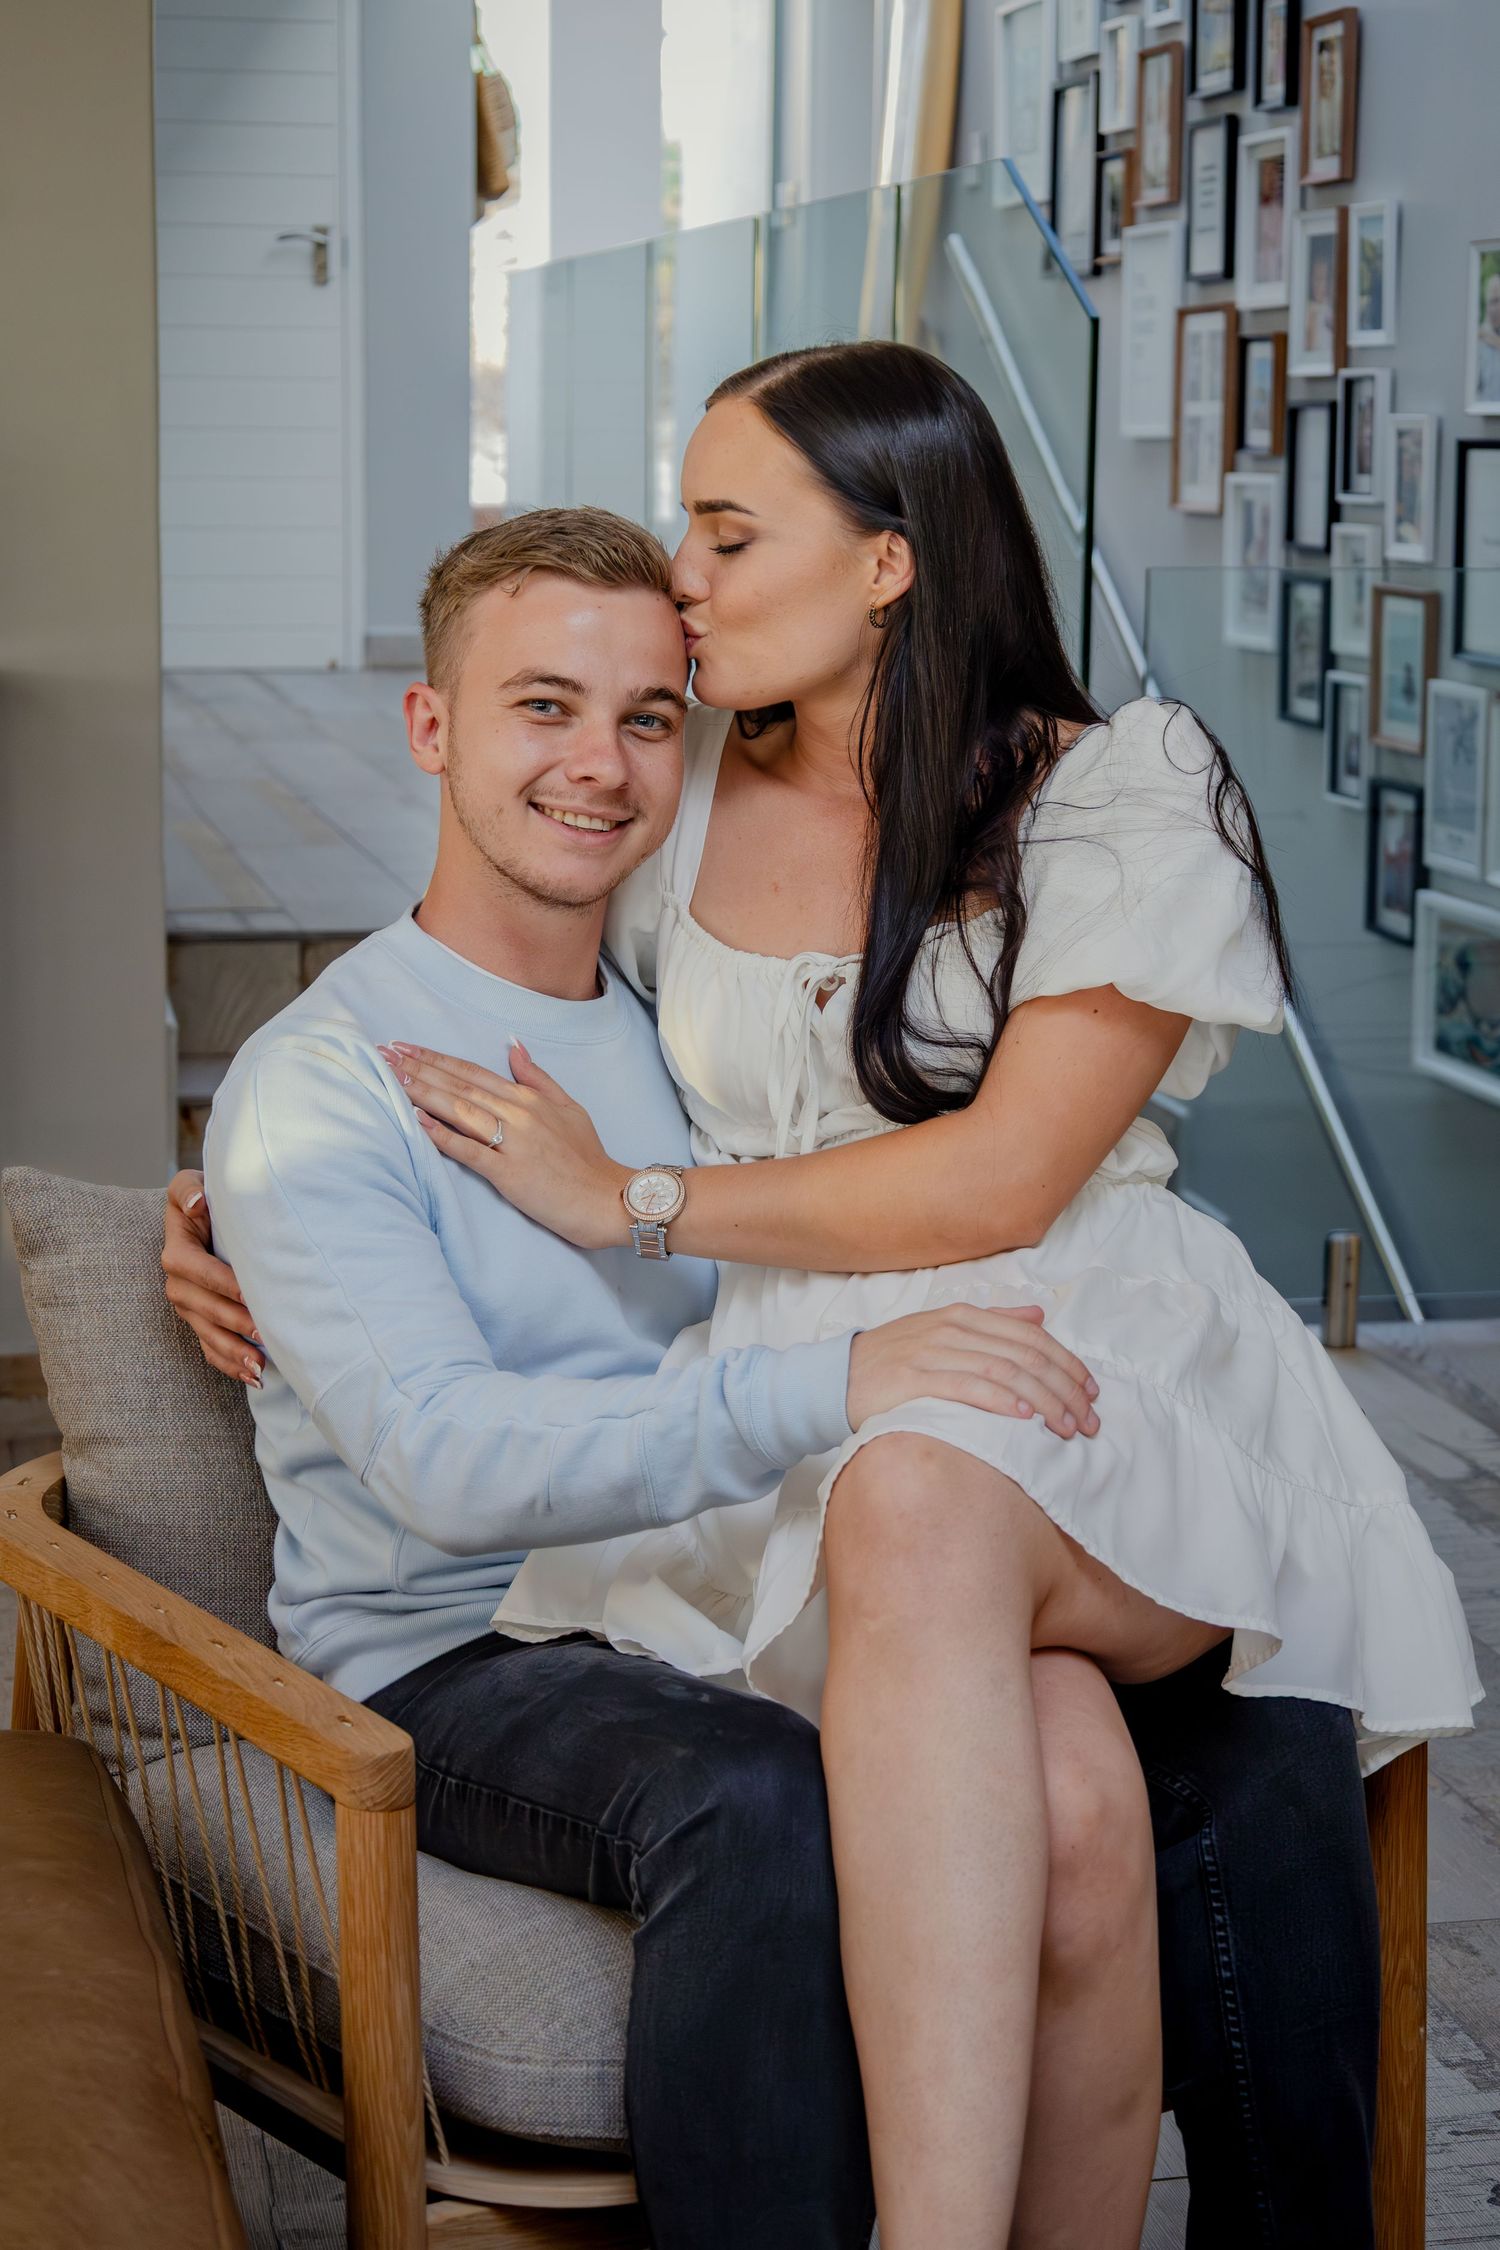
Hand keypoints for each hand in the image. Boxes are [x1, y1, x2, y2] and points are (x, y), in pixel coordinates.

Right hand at [161, 1171, 263, 1386]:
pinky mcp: (200, 1322)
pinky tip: (254, 1379)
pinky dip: (230, 1366)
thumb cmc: (203, 1200)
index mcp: (177, 1252)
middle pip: (205, 1308)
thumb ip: (188, 1189)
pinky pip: (211, 1349)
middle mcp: (178, 1283)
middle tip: (265, 1333)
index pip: (199, 1271)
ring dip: (234, 1354)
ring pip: (209, 1335)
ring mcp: (188, 1307)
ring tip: (260, 1368)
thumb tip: (197, 1202)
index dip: (223, 1284)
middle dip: (234, 1323)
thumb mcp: (189, 1185)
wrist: (201, 1216)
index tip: (251, 1294)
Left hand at [378, 1040, 630, 1249]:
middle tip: (384, 1054)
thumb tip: (513, 1045)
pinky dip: (441, 1135)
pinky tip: (417, 1122)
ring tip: (393, 1078)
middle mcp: (519, 1114)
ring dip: (424, 1093)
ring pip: (461, 1110)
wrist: (608, 1199)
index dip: (436, 1058)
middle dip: (419, 1068)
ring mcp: (514, 1143)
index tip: (405, 1047)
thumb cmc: (589, 1159)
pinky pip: (469, 1151)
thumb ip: (538, 1077)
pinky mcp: (509, 1174)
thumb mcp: (569, 1108)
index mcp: (529, 1098)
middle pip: (460, 1086)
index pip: (473, 1072)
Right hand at [847, 1304, 1099, 1440]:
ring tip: (1065, 1426)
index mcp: (964, 1316)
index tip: (1091, 1393)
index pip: (1031, 1336)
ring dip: (1042, 1401)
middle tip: (1088, 1420)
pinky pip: (967, 1387)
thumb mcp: (943, 1331)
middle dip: (1064, 1389)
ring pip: (1004, 1372)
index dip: (1067, 1364)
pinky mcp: (915, 1379)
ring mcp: (933, 1352)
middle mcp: (953, 1329)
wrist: (837, 1377)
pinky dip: (1000, 1401)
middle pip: (1025, 1356)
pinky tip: (1023, 1417)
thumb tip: (1039, 1314)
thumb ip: (993, 1322)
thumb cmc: (895, 1359)